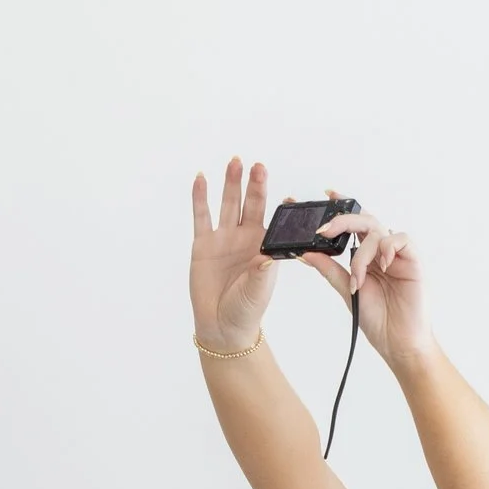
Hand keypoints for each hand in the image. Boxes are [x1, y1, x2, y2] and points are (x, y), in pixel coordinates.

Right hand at [190, 157, 281, 354]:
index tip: (287, 195)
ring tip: (235, 162)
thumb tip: (266, 256)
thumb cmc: (246, 310)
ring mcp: (223, 239)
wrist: (221, 326)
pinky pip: (201, 216)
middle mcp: (244, 238)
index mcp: (263, 248)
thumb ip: (262, 273)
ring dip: (231, 183)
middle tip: (258, 166)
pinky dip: (200, 197)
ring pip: (227, 204)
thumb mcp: (258, 291)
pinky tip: (201, 179)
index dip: (280, 208)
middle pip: (250, 205)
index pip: (273, 221)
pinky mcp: (203, 244)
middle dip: (254, 185)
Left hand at [304, 213, 431, 372]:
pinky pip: (401, 238)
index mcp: (367, 256)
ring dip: (362, 254)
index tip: (327, 194)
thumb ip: (329, 269)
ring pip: (377, 231)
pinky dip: (386, 248)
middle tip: (324, 230)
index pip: (355, 225)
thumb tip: (306, 252)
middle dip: (343, 219)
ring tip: (358, 279)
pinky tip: (381, 265)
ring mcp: (398, 255)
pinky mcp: (414, 261)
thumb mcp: (346, 290)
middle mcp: (382, 252)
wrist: (398, 343)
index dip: (343, 208)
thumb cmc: (378, 320)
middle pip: (365, 220)